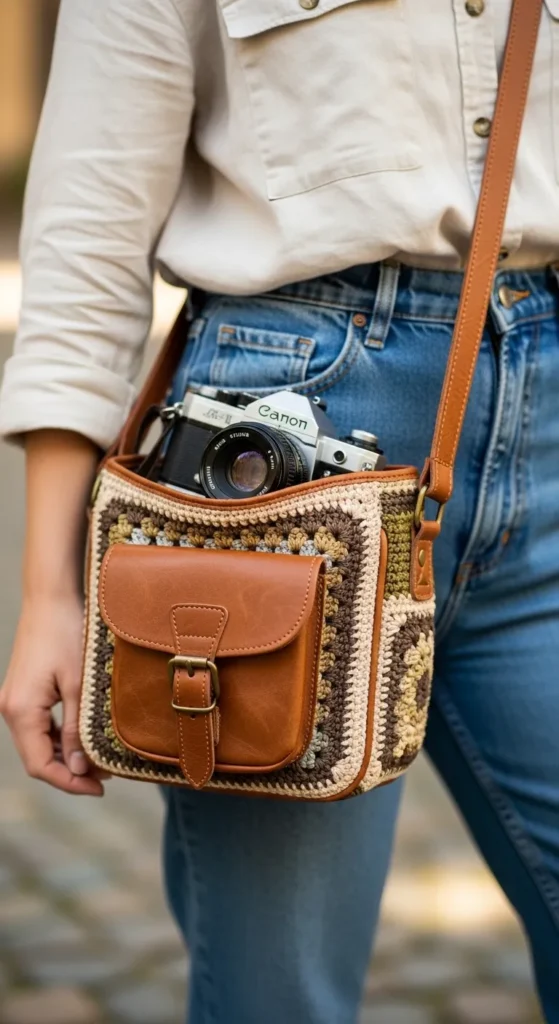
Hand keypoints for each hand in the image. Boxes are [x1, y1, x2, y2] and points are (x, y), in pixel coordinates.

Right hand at [0, 594, 108, 795]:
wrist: (51, 598)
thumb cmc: (66, 634)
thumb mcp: (78, 686)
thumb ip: (75, 729)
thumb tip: (78, 768)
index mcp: (20, 711)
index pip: (40, 766)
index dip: (69, 783)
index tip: (100, 788)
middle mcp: (11, 709)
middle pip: (37, 758)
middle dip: (70, 771)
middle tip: (106, 775)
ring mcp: (15, 700)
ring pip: (38, 743)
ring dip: (66, 754)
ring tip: (100, 757)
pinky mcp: (23, 691)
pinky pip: (39, 726)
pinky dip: (59, 736)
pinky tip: (83, 737)